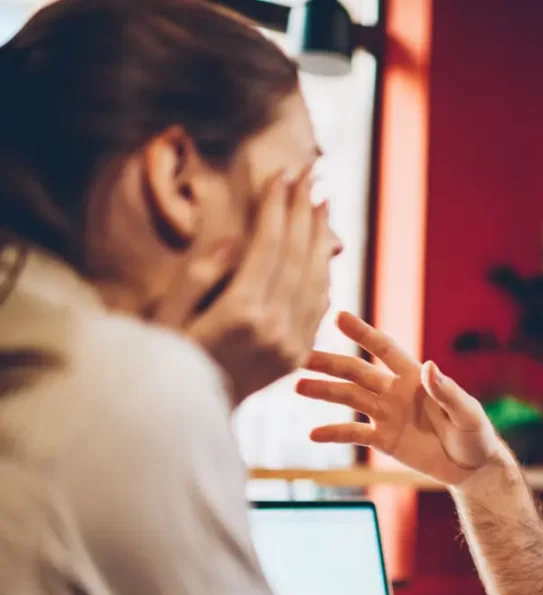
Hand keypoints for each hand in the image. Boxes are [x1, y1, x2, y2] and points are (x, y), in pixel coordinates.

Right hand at [152, 170, 337, 404]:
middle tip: (309, 176)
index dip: (278, 207)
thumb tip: (236, 238)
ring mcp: (291, 345)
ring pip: (316, 280)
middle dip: (303, 212)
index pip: (269, 246)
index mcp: (241, 313)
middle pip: (298, 257)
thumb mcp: (168, 313)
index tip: (282, 173)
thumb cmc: (163, 359)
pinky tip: (322, 252)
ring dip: (320, 239)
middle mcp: (275, 328)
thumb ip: (201, 274)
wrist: (182, 417)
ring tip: (321, 205)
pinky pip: (319, 308)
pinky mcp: (296, 357)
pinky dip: (323, 275)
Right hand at [295, 312, 508, 486]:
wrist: (472, 466)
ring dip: (325, 391)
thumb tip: (430, 366)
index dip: (363, 333)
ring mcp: (387, 415)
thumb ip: (447, 391)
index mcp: (416, 377)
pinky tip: (313, 434)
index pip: (385, 350)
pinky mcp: (384, 440)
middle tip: (302, 356)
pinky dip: (335, 434)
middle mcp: (396, 391)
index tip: (339, 317)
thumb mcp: (467, 412)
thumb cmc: (474, 433)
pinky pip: (355, 435)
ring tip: (298, 386)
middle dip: (331, 363)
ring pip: (350, 399)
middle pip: (357, 372)